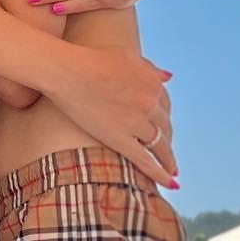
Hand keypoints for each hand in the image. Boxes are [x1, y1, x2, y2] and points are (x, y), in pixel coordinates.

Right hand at [50, 46, 178, 185]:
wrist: (68, 70)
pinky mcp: (120, 138)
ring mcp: (137, 122)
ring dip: (168, 160)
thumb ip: (149, 68)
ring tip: (172, 172)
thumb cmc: (91, 58)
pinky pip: (145, 160)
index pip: (165, 106)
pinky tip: (169, 184)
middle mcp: (150, 103)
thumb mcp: (127, 56)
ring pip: (159, 146)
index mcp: (152, 83)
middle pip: (165, 128)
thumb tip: (168, 77)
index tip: (163, 128)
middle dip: (167, 141)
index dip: (164, 120)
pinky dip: (159, 173)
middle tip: (167, 153)